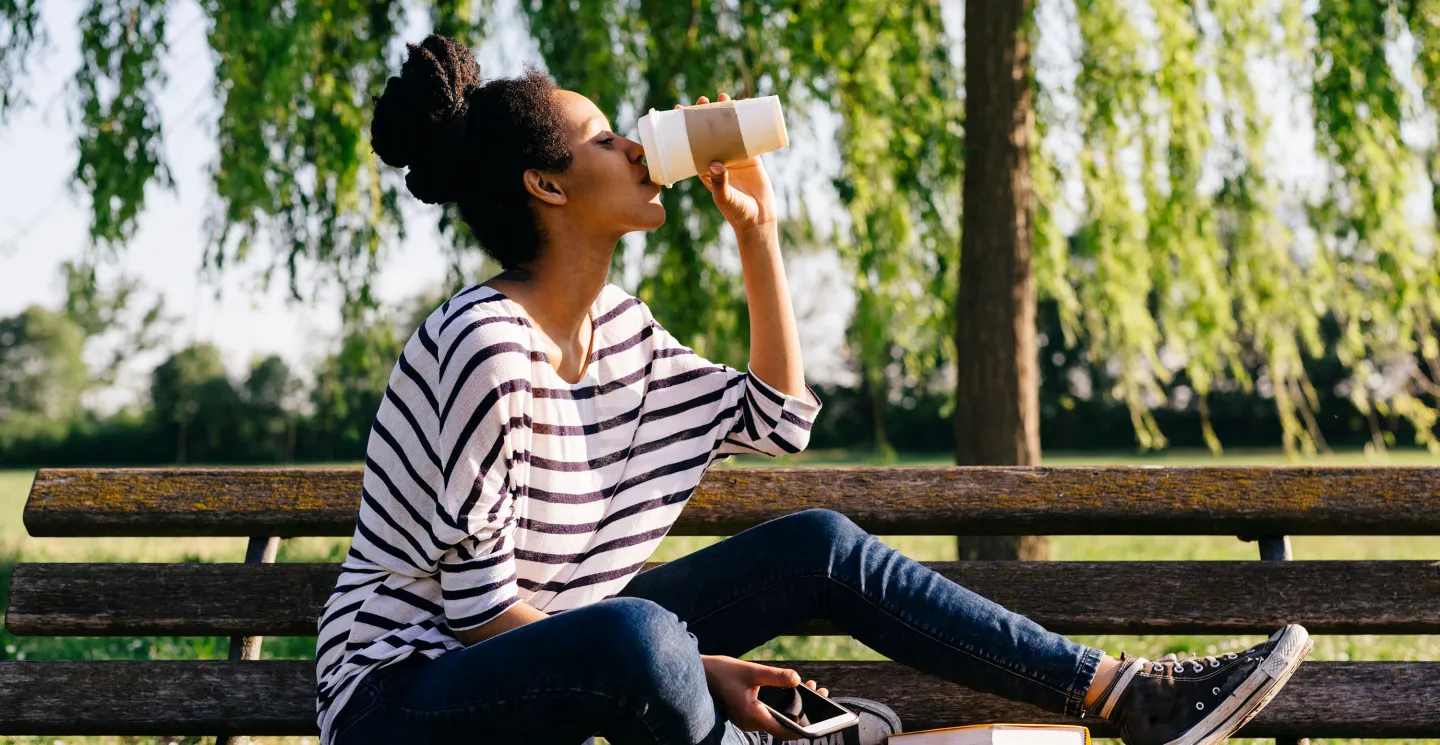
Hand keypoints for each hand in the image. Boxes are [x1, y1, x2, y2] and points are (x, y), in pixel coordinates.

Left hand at [675, 93, 777, 233]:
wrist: (758, 220)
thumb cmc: (736, 213)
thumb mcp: (724, 198)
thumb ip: (719, 183)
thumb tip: (716, 164)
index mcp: (704, 168)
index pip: (690, 143)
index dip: (685, 127)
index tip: (679, 110)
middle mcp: (717, 159)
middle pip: (709, 132)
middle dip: (705, 115)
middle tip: (702, 101)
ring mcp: (734, 157)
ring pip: (728, 130)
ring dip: (725, 113)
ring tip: (724, 97)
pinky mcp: (751, 157)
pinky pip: (747, 135)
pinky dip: (747, 121)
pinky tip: (746, 106)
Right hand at [701, 654, 829, 738]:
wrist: (696, 674)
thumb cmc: (721, 672)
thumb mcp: (751, 671)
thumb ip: (775, 676)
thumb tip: (797, 679)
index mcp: (752, 716)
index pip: (784, 730)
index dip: (804, 729)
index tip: (823, 722)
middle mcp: (750, 722)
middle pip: (784, 724)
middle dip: (805, 710)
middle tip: (821, 692)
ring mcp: (747, 719)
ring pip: (777, 717)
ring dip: (794, 705)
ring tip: (811, 687)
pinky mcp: (745, 712)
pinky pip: (769, 712)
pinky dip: (782, 703)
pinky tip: (792, 689)